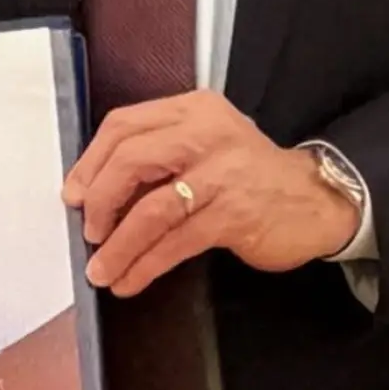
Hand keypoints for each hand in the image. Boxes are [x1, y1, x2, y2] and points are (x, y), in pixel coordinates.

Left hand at [61, 90, 359, 296]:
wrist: (314, 200)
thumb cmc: (250, 175)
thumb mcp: (206, 145)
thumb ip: (160, 154)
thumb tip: (97, 191)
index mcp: (193, 109)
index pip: (124, 125)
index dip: (91, 162)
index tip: (74, 194)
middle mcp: (206, 133)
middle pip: (130, 159)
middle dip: (99, 201)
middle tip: (89, 231)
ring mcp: (222, 173)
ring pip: (151, 209)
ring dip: (119, 246)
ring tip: (102, 271)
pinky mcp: (233, 214)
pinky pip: (175, 242)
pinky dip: (146, 264)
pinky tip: (131, 280)